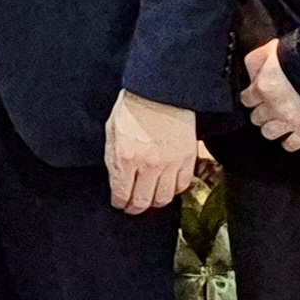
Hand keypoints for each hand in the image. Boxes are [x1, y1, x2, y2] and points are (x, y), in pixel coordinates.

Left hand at [105, 91, 200, 214]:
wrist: (160, 91)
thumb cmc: (133, 107)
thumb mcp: (111, 132)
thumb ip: (113, 159)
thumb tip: (116, 181)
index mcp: (125, 158)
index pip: (121, 194)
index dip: (119, 203)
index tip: (120, 203)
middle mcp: (148, 166)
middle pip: (143, 202)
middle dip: (135, 208)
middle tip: (133, 207)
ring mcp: (170, 164)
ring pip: (164, 199)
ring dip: (155, 202)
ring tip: (150, 198)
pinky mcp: (187, 158)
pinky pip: (182, 185)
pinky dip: (175, 190)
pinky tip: (168, 186)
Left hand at [239, 38, 299, 156]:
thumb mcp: (273, 49)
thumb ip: (259, 58)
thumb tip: (253, 66)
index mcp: (265, 87)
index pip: (247, 99)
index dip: (253, 97)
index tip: (258, 96)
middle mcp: (276, 109)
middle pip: (258, 119)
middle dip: (265, 113)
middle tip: (275, 108)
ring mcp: (293, 123)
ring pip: (272, 134)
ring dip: (278, 129)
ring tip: (287, 123)